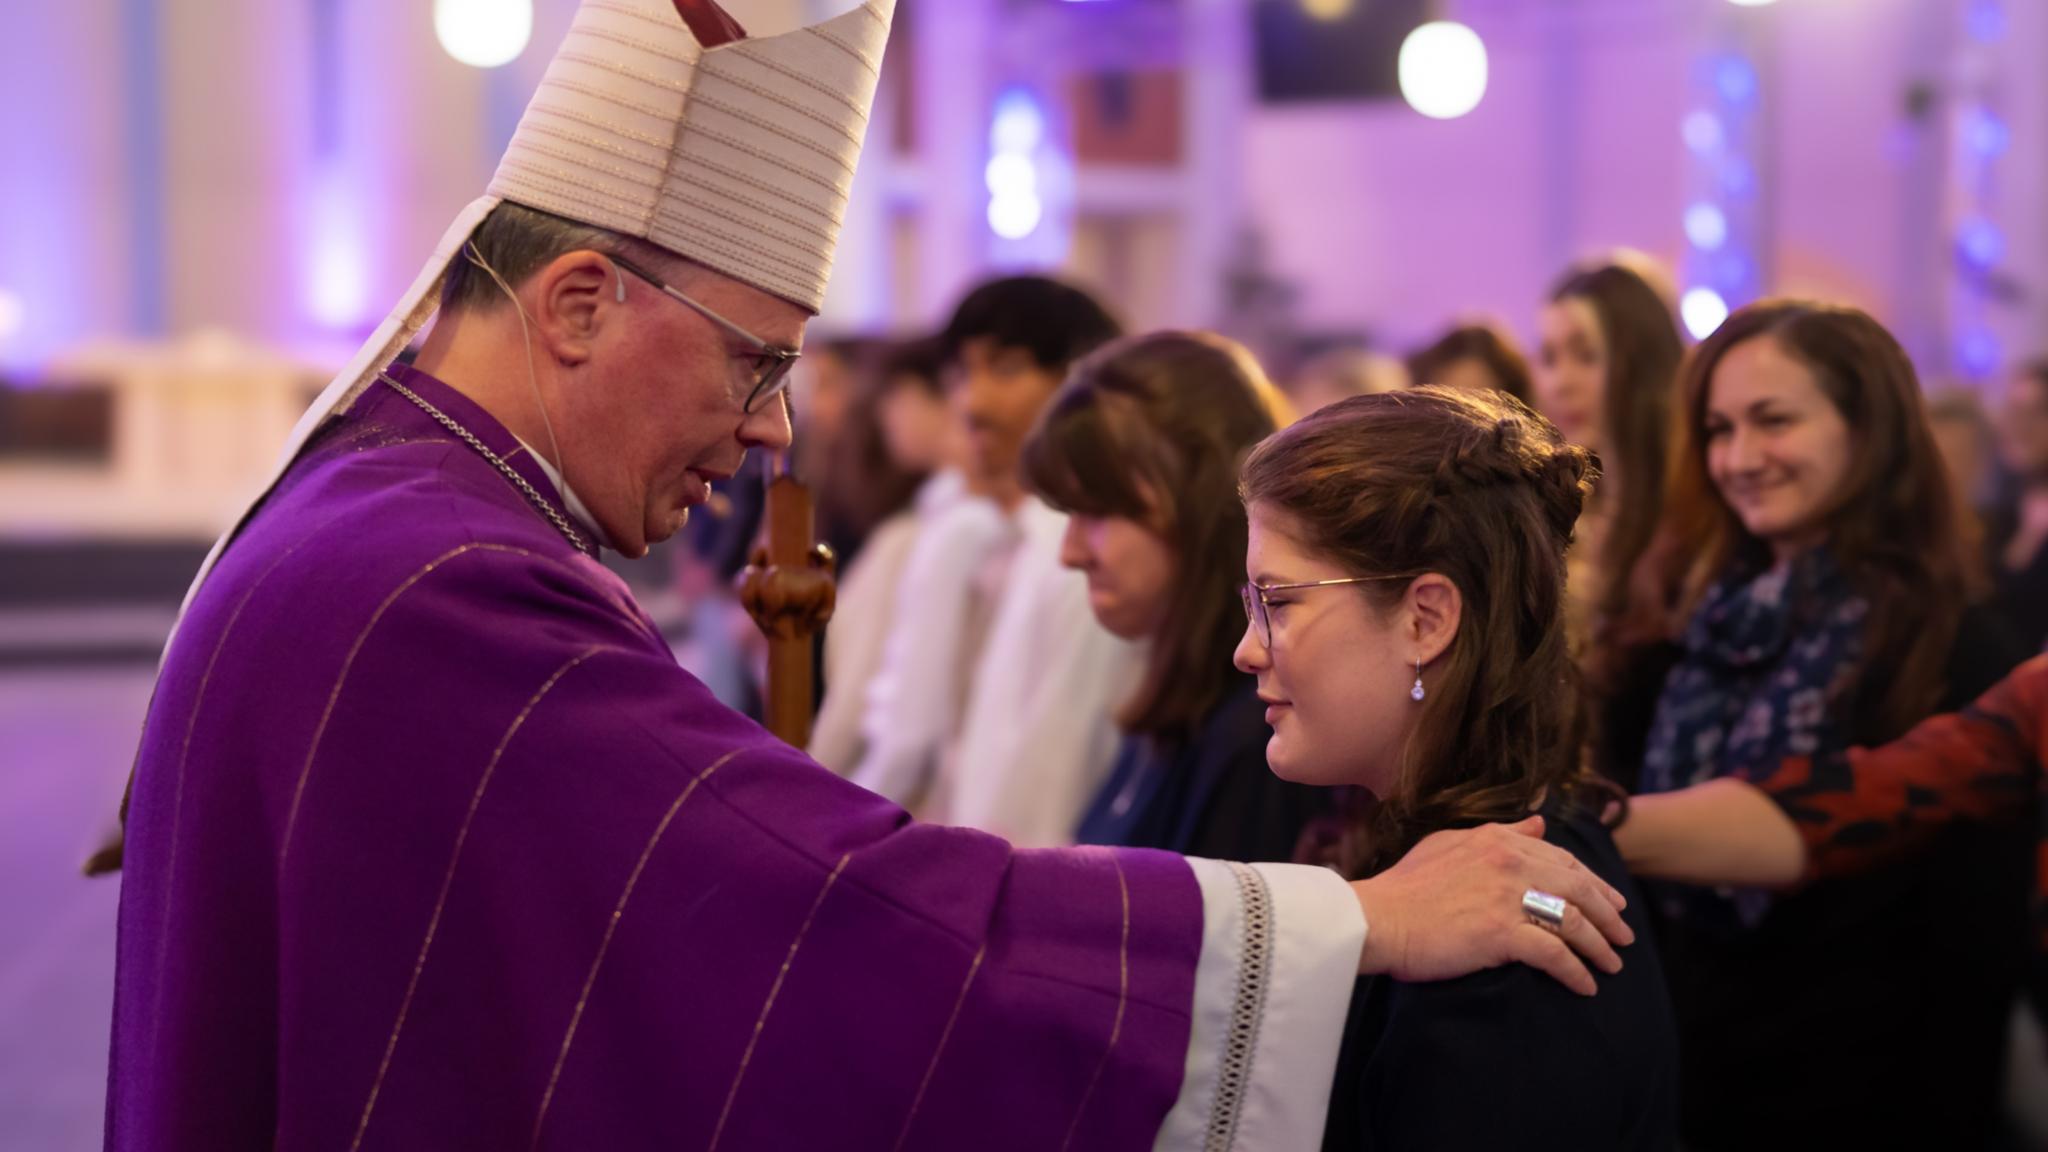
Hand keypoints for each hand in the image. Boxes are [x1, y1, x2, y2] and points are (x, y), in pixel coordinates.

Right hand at [1349, 816, 1634, 995]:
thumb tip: (1539, 823)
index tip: (1612, 902)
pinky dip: (1576, 972)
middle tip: (1624, 936)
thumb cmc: (1405, 887)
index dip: (1594, 883)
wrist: (1377, 918)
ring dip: (1599, 947)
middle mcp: (1509, 862)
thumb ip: (1498, 833)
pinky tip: (1585, 986)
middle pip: (1578, 888)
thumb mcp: (1449, 845)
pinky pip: (1555, 955)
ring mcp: (1507, 897)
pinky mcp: (1502, 933)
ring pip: (1574, 921)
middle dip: (1609, 915)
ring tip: (1612, 965)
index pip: (1562, 859)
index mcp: (1497, 840)